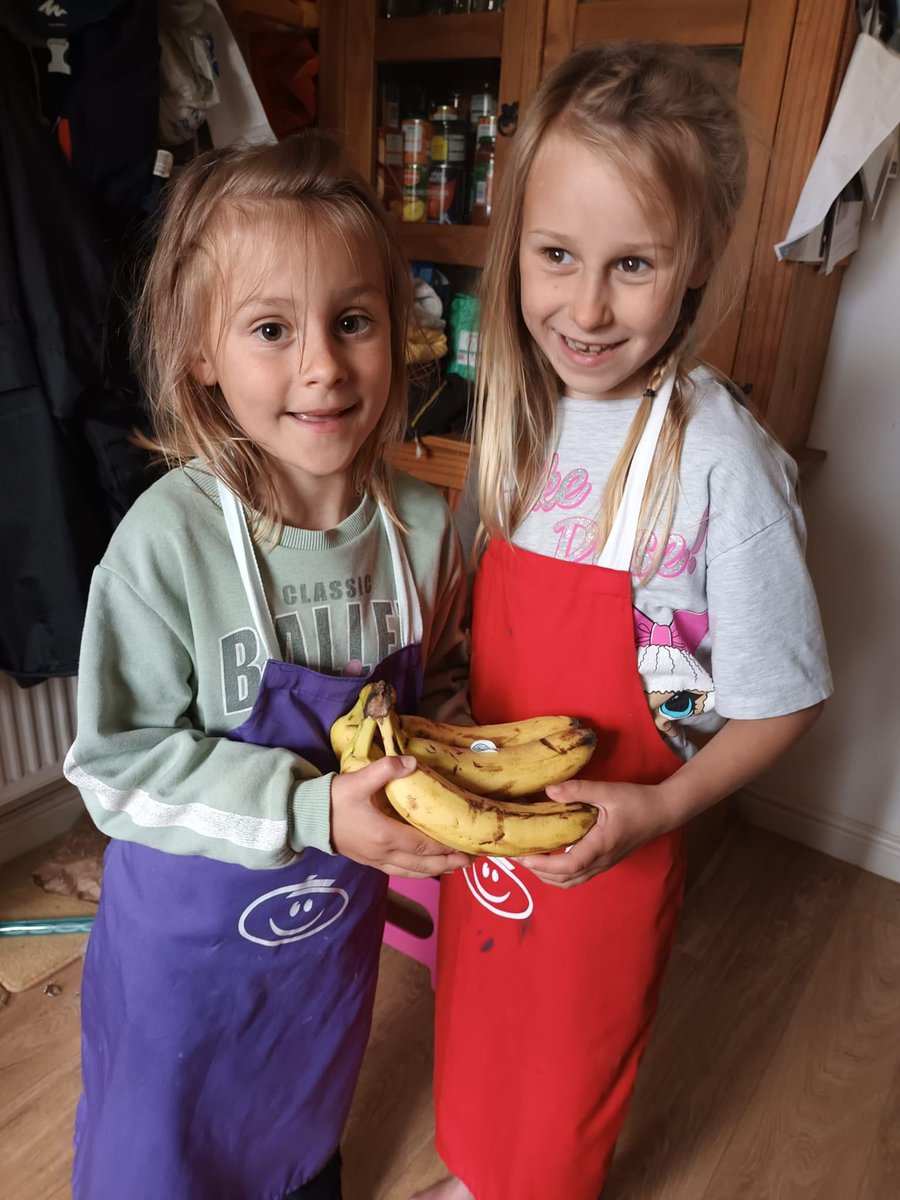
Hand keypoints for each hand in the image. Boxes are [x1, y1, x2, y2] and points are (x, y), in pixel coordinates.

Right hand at [330, 756, 471, 877]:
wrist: (306, 817)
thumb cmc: (334, 799)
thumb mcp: (358, 780)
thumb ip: (385, 770)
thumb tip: (412, 762)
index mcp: (385, 835)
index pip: (423, 844)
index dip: (445, 846)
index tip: (465, 843)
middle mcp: (383, 853)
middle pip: (422, 864)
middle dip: (447, 863)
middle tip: (470, 861)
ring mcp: (375, 860)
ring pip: (411, 872)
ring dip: (434, 871)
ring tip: (453, 868)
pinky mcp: (369, 861)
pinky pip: (398, 872)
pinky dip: (416, 872)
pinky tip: (422, 868)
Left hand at [517, 779, 670, 887]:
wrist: (662, 812)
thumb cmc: (637, 801)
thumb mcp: (607, 791)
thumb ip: (578, 790)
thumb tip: (548, 790)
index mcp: (600, 846)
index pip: (567, 867)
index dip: (541, 865)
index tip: (522, 855)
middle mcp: (601, 861)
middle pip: (564, 881)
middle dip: (538, 873)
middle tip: (517, 856)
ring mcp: (604, 864)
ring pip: (571, 881)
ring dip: (548, 876)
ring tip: (530, 859)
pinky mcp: (605, 860)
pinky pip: (578, 875)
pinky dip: (560, 872)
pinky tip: (550, 856)